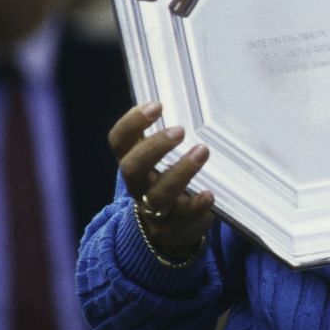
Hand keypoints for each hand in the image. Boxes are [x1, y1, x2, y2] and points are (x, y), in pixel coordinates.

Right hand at [108, 102, 214, 262]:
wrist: (170, 232)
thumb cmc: (168, 183)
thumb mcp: (161, 162)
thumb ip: (167, 138)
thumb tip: (191, 97)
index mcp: (133, 164)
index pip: (119, 141)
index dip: (132, 123)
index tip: (157, 105)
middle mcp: (139, 186)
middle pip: (132, 168)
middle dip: (154, 147)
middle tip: (180, 130)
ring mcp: (155, 209)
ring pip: (158, 195)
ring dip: (180, 172)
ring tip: (202, 151)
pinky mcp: (177, 226)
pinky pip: (184, 218)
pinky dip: (196, 205)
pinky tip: (209, 194)